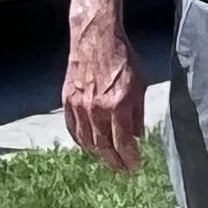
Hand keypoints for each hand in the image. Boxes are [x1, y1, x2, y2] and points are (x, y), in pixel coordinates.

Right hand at [61, 4, 146, 172]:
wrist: (96, 37)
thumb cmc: (122, 58)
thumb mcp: (140, 84)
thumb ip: (138, 112)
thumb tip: (137, 135)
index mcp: (118, 105)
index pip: (123, 142)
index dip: (129, 158)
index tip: (135, 166)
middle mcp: (97, 108)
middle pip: (104, 146)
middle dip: (115, 161)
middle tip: (122, 170)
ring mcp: (80, 105)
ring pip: (87, 140)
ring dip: (98, 154)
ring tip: (107, 159)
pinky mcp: (68, 100)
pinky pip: (73, 128)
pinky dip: (81, 140)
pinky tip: (88, 145)